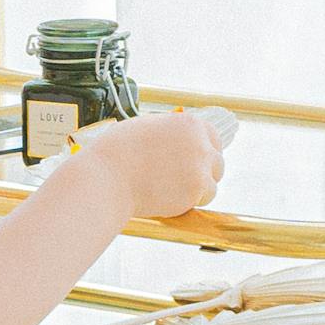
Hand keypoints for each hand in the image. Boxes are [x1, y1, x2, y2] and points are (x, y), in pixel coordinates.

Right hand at [79, 112, 223, 219]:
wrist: (107, 178)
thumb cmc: (117, 152)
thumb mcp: (146, 128)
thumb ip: (170, 133)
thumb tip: (179, 140)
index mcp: (188, 123)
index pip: (213, 136)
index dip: (205, 150)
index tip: (197, 160)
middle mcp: (200, 143)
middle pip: (217, 162)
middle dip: (204, 172)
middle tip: (183, 180)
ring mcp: (200, 168)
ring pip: (212, 183)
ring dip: (197, 189)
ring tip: (170, 190)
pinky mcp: (196, 191)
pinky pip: (203, 199)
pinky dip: (189, 202)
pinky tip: (168, 197)